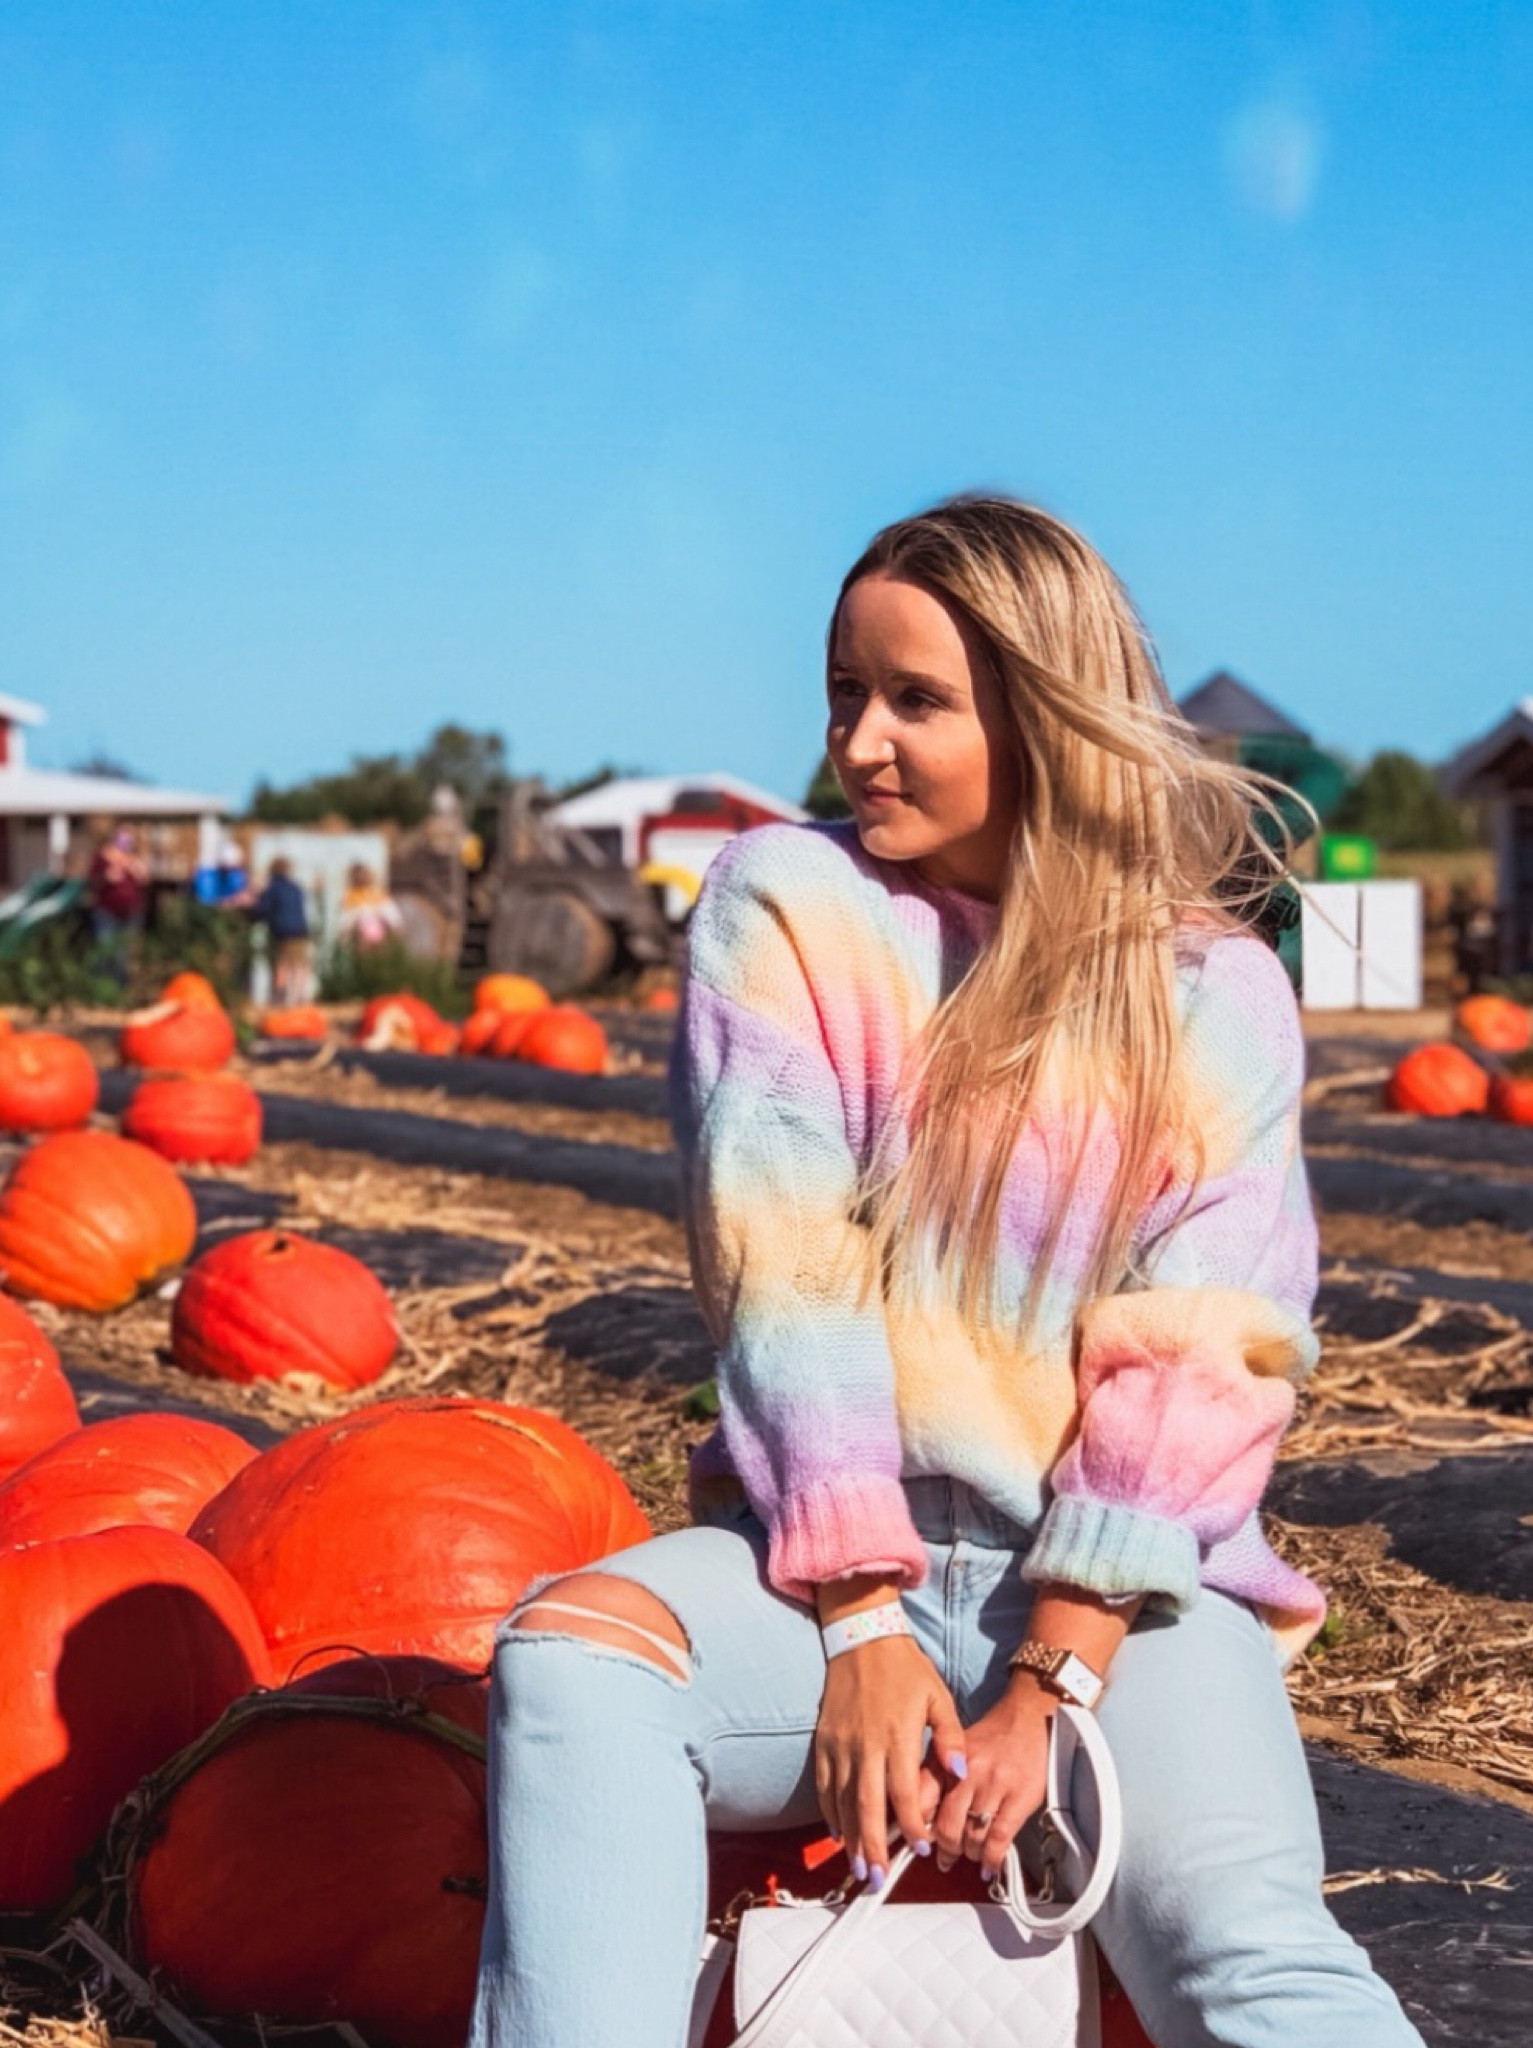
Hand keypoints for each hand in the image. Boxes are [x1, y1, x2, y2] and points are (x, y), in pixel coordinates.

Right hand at [814, 1636, 966, 1886]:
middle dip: (873, 1847)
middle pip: (867, 1806)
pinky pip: (824, 1784)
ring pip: (842, 1801)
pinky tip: (839, 1833)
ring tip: (860, 1868)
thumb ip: (950, 1737)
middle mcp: (865, 1744)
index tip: (922, 1846)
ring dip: (851, 1838)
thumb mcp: (938, 1696)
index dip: (912, 1824)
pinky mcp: (824, 1739)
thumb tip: (961, 1773)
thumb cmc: (904, 1668)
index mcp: (897, 1735)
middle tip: (877, 1880)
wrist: (862, 1636)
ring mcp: (840, 1743)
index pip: (903, 1792)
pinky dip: (829, 1812)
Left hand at [927, 1675, 1052, 1879]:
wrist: (1025, 1718)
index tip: (916, 1845)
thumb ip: (932, 1779)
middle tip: (944, 1858)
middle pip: (946, 1827)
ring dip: (969, 1854)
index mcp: (944, 1759)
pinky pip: (999, 1838)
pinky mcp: (1019, 1797)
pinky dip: (992, 1859)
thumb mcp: (950, 1750)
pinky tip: (989, 1866)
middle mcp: (967, 1772)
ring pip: (972, 1836)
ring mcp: (994, 1784)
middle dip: (944, 1850)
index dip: (915, 1830)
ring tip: (969, 1855)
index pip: (920, 1802)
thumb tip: (916, 1819)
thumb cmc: (987, 1739)